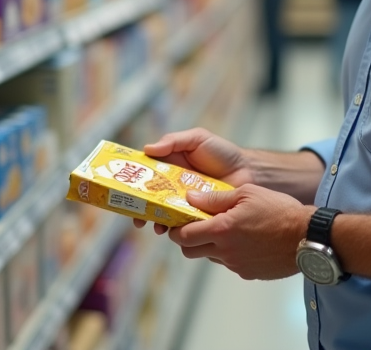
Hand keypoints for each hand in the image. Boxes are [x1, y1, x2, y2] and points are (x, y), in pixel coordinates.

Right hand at [133, 128, 255, 233]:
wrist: (248, 171)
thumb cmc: (222, 153)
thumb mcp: (197, 139)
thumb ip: (173, 141)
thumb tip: (148, 149)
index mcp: (168, 167)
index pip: (143, 176)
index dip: (130, 184)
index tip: (122, 192)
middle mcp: (172, 187)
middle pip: (148, 200)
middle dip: (139, 210)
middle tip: (138, 218)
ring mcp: (183, 203)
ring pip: (162, 215)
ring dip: (156, 222)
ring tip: (158, 227)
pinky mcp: (196, 216)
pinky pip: (182, 225)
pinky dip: (176, 230)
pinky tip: (176, 231)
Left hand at [166, 185, 314, 279]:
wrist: (308, 237)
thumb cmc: (280, 210)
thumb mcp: (247, 193)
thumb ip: (215, 198)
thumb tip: (191, 197)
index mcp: (222, 229)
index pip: (183, 237)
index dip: (175, 229)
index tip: (177, 221)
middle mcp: (225, 251)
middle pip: (190, 251)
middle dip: (188, 240)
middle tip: (197, 226)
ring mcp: (236, 265)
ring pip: (210, 257)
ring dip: (211, 245)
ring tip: (228, 230)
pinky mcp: (248, 273)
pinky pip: (230, 263)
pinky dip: (230, 253)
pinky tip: (246, 240)